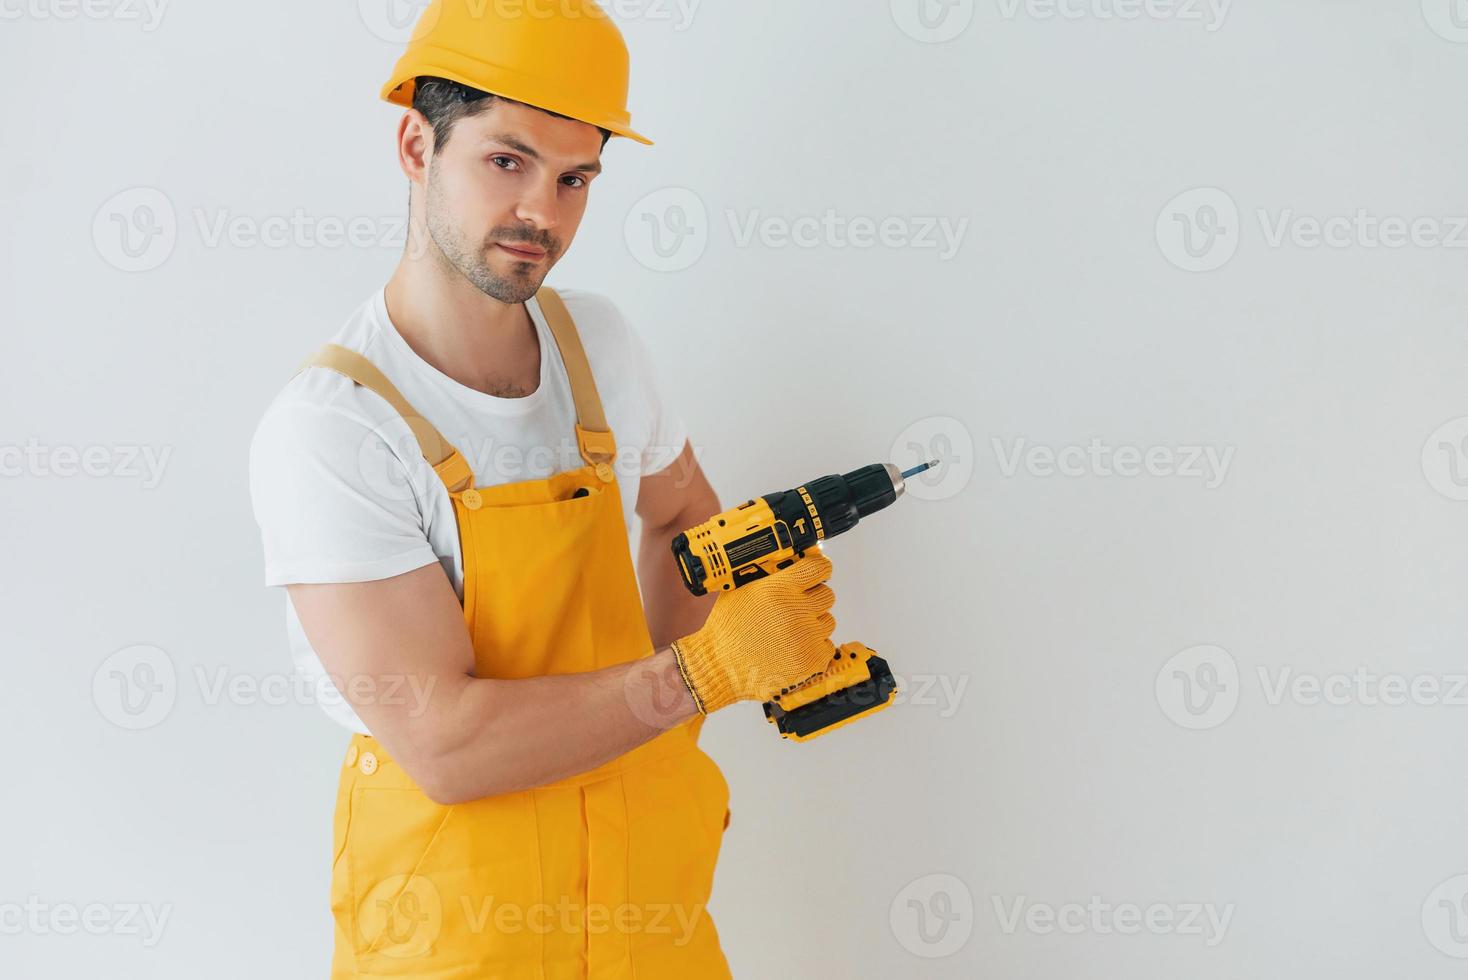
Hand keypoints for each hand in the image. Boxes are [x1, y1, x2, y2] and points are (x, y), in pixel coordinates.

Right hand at [669, 550, 837, 713]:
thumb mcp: (741, 590)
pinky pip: (826, 646)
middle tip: (795, 608)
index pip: (818, 568)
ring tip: (788, 632)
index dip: (819, 568)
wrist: (720, 668)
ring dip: (813, 624)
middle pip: (827, 595)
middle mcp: (796, 611)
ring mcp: (806, 637)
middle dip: (813, 599)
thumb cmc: (728, 629)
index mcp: (778, 589)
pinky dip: (813, 647)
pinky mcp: (812, 661)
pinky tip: (791, 649)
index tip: (818, 572)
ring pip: (828, 621)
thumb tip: (794, 562)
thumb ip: (769, 576)